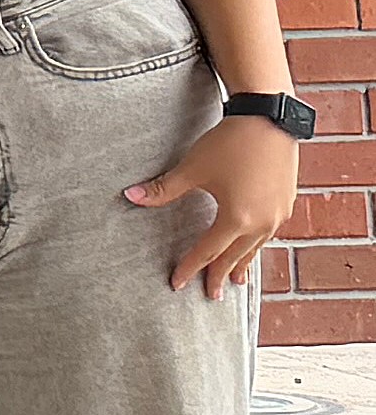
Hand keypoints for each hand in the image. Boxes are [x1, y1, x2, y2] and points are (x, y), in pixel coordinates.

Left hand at [129, 114, 299, 301]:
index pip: (208, 252)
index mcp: (237, 218)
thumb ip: (163, 189)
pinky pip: (268, 234)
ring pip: (255, 247)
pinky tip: (252, 247)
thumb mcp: (192, 168)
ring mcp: (278, 214)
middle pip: (235, 256)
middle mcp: (262, 222)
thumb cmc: (230, 143)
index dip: (190, 268)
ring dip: (242, 263)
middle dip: (219, 275)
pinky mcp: (286, 202)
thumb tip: (129, 196)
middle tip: (209, 295)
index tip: (176, 284)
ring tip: (234, 281)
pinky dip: (256, 245)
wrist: (270, 119)